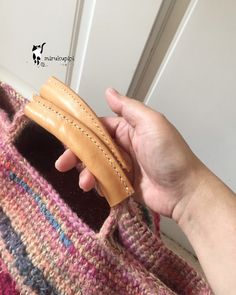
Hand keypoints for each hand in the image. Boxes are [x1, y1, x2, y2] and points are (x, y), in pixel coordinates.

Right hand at [55, 88, 202, 218]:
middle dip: (76, 155)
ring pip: (95, 166)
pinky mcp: (122, 185)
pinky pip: (102, 182)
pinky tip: (93, 188)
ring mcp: (122, 167)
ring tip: (84, 182)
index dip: (81, 131)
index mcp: (128, 129)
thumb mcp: (152, 124)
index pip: (99, 127)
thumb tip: (109, 91)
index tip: (65, 137)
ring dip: (85, 173)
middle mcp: (123, 146)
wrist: (184, 191)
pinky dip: (95, 185)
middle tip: (63, 164)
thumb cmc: (169, 154)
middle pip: (93, 148)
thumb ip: (129, 109)